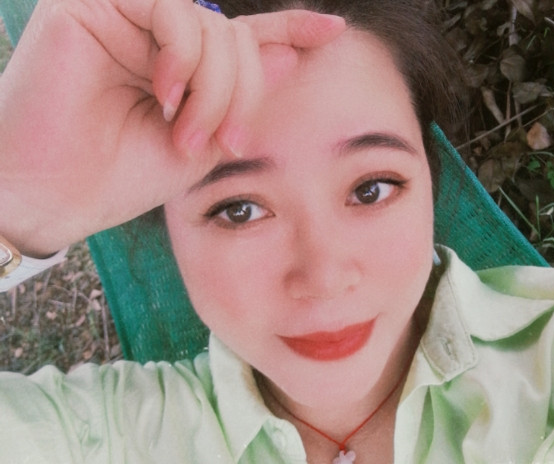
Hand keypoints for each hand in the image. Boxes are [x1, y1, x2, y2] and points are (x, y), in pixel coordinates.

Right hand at [0, 0, 343, 255]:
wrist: (58, 194)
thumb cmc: (123, 176)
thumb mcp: (201, 145)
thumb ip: (239, 101)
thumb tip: (288, 56)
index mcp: (181, 68)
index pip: (242, 39)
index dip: (289, 31)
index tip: (335, 32)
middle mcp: (157, 36)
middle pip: (235, 39)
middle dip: (244, 95)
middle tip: (227, 143)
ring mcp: (127, 16)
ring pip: (211, 27)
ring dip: (215, 91)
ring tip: (186, 137)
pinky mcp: (93, 4)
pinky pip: (174, 12)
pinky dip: (183, 60)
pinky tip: (164, 96)